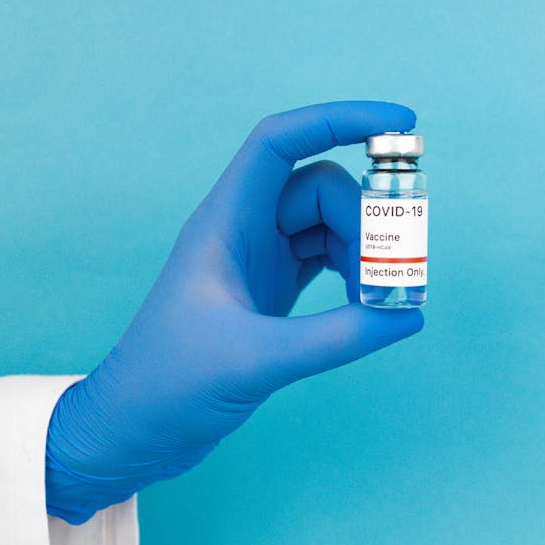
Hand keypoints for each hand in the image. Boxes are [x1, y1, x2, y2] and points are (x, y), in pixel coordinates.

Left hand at [45, 101, 423, 522]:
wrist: (137, 425)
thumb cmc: (171, 383)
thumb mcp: (256, 359)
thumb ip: (336, 337)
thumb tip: (408, 315)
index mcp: (225, 221)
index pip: (282, 141)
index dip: (340, 119)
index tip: (401, 123)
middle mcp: (243, 228)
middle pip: (320, 188)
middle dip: (366, 219)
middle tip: (395, 272)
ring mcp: (258, 257)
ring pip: (327, 224)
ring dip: (364, 252)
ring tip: (379, 301)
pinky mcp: (270, 289)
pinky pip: (326, 258)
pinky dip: (354, 274)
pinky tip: (367, 306)